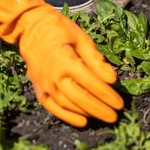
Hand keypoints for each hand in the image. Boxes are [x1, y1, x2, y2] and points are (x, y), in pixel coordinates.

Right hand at [0, 0, 123, 126]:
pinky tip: (82, 122)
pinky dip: (68, 116)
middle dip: (100, 109)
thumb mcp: (81, 38)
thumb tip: (112, 79)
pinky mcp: (38, 89)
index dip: (107, 95)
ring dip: (88, 113)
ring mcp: (44, 85)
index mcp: (66, 61)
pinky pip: (53, 108)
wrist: (30, 27)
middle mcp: (53, 76)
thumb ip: (96, 59)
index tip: (120, 103)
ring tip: (104, 117)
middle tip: (115, 116)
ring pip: (68, 105)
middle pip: (81, 98)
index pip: (91, 83)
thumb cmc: (59, 29)